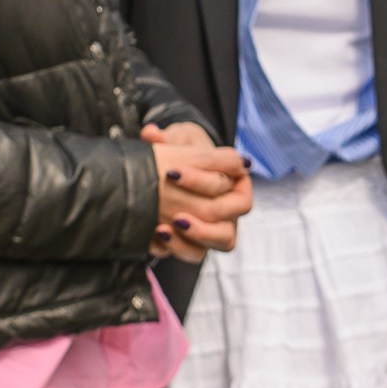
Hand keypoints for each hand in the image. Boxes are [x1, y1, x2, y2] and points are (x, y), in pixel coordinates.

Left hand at [143, 122, 250, 262]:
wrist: (168, 174)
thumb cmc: (181, 152)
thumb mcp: (177, 140)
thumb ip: (167, 139)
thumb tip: (151, 134)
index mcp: (235, 175)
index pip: (231, 175)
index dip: (203, 178)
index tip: (171, 172)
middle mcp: (233, 203)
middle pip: (234, 211)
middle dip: (206, 210)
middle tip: (176, 209)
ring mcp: (220, 225)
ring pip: (224, 240)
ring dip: (200, 235)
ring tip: (167, 228)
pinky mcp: (201, 243)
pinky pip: (198, 253)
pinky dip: (180, 248)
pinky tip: (158, 238)